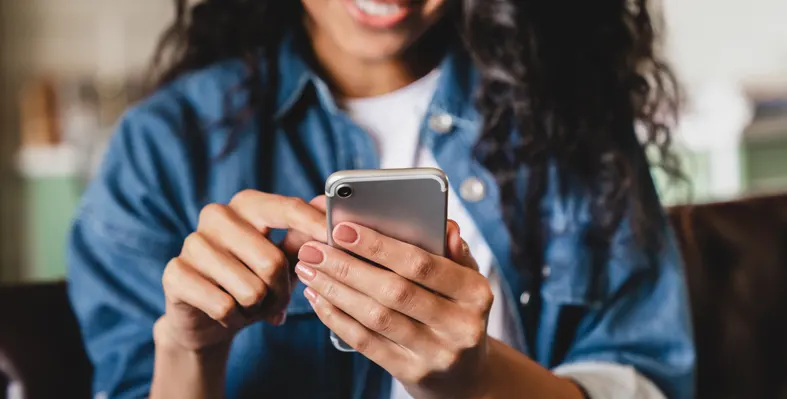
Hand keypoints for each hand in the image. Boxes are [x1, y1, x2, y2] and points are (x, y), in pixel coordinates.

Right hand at [155, 191, 326, 351]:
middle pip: (272, 261)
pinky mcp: (175, 273)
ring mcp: (192, 242)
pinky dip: (234, 319)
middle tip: (276, 301)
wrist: (207, 318)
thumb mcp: (283, 259)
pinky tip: (227, 314)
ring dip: (258, 308)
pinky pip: (224, 306)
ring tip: (250, 306)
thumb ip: (304, 236)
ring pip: (250, 289)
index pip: (287, 208)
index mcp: (247, 204)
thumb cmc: (252, 280)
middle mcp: (217, 215)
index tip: (334, 239)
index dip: (314, 225)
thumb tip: (328, 205)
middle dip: (281, 292)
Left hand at [294, 221, 493, 398]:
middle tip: (313, 250)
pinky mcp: (412, 373)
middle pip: (394, 291)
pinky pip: (367, 342)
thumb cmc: (457, 311)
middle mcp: (460, 326)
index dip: (380, 246)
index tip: (342, 229)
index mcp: (476, 293)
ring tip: (309, 271)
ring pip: (376, 318)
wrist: (465, 373)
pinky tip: (319, 298)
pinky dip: (337, 318)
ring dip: (336, 291)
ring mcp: (436, 354)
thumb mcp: (466, 280)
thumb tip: (445, 225)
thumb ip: (453, 251)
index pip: (423, 264)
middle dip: (347, 267)